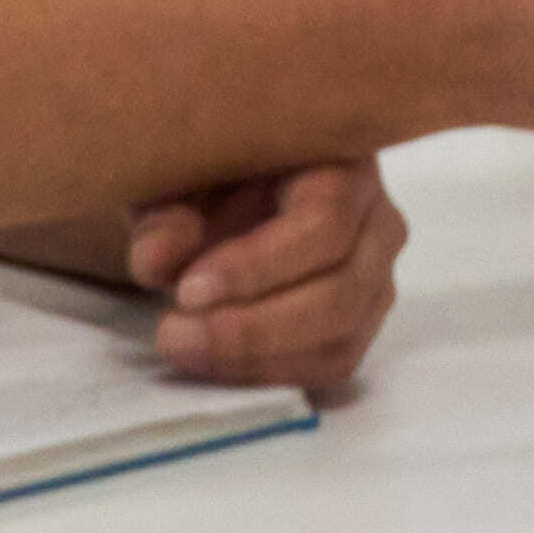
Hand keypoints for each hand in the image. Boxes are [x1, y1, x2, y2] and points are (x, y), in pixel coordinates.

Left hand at [122, 158, 405, 394]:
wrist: (228, 191)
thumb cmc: (212, 174)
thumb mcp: (178, 178)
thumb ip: (166, 214)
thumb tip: (156, 260)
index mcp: (343, 159)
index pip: (325, 221)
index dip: (258, 265)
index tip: (188, 291)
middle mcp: (377, 219)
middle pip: (341, 290)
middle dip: (253, 327)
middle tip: (174, 334)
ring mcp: (376, 276)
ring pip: (341, 336)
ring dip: (257, 357)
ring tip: (184, 346)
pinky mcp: (362, 321)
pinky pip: (332, 363)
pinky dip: (269, 373)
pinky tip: (213, 362)